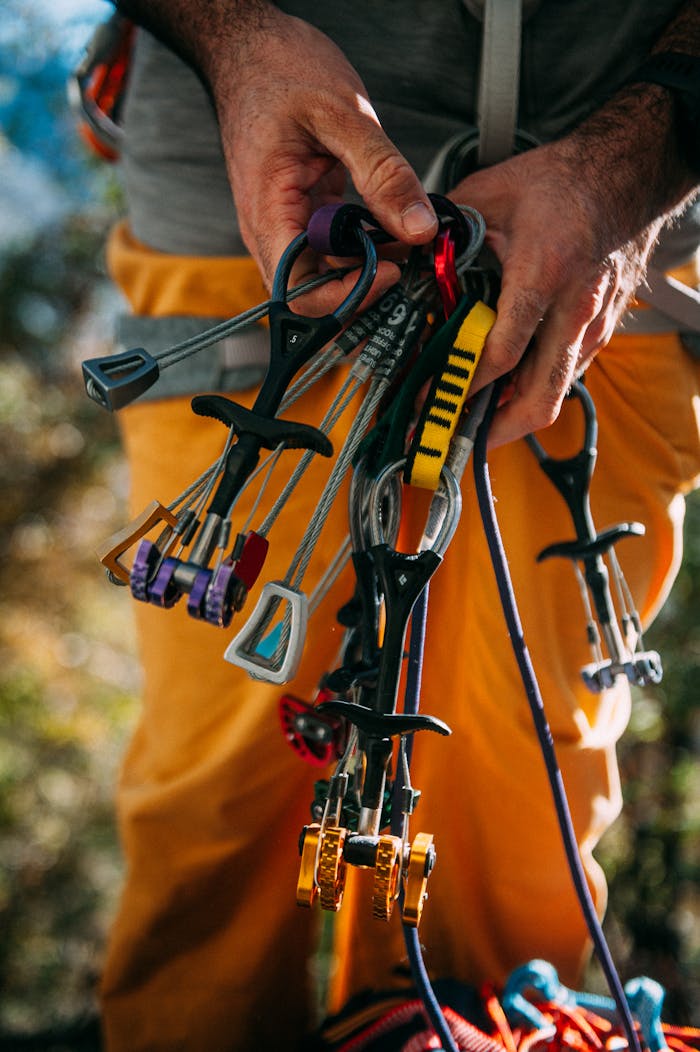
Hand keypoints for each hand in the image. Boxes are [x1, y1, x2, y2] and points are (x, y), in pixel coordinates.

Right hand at [201, 6, 437, 310]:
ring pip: (325, 277)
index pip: (299, 291)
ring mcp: (282, 227)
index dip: (347, 295)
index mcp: (270, 213)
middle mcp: (270, 231)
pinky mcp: (299, 218)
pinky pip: (330, 253)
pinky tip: (387, 224)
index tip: (389, 270)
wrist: (247, 50)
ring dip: (366, 269)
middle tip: (406, 258)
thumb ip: (384, 174)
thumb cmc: (279, 71)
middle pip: (313, 295)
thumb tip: (420, 228)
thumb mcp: (343, 115)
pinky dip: (362, 247)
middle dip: (363, 289)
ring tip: (403, 237)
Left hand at [451, 139, 661, 446]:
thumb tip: (397, 263)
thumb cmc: (560, 183)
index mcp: (544, 275)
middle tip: (453, 441)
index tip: (426, 402)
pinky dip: (530, 391)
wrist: (623, 174)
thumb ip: (443, 239)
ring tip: (468, 423)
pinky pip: (564, 376)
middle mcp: (575, 310)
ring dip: (510, 416)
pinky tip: (500, 392)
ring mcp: (593, 326)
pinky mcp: (600, 331)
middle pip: (539, 399)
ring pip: (553, 394)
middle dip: (494, 432)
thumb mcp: (488, 198)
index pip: (501, 354)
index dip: (461, 387)